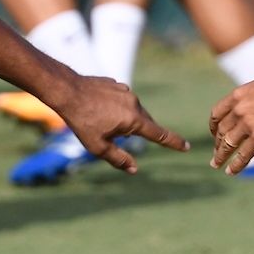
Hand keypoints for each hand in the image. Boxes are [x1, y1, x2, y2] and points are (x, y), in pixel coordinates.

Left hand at [50, 75, 188, 172]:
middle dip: (133, 131)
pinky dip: (114, 107)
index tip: (186, 147)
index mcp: (134, 120)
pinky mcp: (117, 84)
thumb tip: (134, 169)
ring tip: (99, 119)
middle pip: (143, 123)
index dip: (173, 142)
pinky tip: (97, 108)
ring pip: (131, 111)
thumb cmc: (82, 121)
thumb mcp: (98, 147)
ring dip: (122, 119)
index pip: (159, 134)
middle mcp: (134, 103)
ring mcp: (126, 91)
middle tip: (108, 133)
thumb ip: (119, 159)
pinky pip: (121, 100)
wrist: (67, 91)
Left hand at [209, 68, 253, 174]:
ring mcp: (248, 124)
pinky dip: (236, 165)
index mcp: (238, 95)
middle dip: (217, 144)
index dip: (214, 127)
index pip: (217, 113)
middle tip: (216, 154)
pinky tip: (231, 172)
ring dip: (221, 156)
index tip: (215, 134)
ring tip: (216, 165)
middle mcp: (239, 109)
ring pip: (228, 144)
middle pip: (221, 131)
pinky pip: (243, 155)